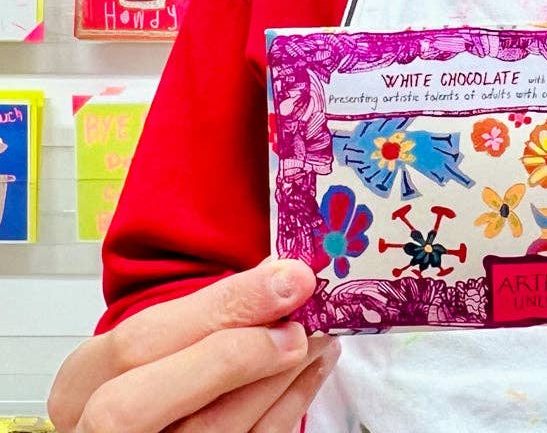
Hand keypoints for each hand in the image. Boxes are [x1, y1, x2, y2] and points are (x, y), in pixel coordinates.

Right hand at [48, 258, 338, 432]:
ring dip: (279, 376)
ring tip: (321, 332)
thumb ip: (199, 318)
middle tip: (301, 319)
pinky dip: (289, 405)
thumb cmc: (150, 383)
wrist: (154, 423)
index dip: (217, 308)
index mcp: (82, 386)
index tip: (284, 277)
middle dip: (237, 353)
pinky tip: (314, 368)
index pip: (137, 343)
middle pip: (155, 398)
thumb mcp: (150, 346)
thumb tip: (274, 273)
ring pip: (211, 431)